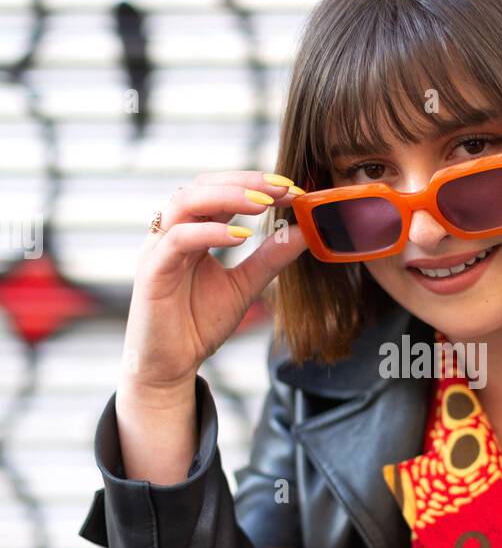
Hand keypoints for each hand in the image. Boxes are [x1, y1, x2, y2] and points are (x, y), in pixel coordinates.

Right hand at [120, 170, 306, 395]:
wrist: (169, 366)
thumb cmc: (198, 324)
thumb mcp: (244, 286)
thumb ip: (269, 259)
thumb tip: (303, 231)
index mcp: (193, 231)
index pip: (222, 192)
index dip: (256, 185)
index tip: (293, 189)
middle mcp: (173, 232)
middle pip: (203, 185)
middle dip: (245, 181)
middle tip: (283, 187)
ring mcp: (159, 248)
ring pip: (186, 201)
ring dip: (227, 196)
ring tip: (263, 203)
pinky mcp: (152, 270)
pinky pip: (178, 239)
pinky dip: (209, 232)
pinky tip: (240, 236)